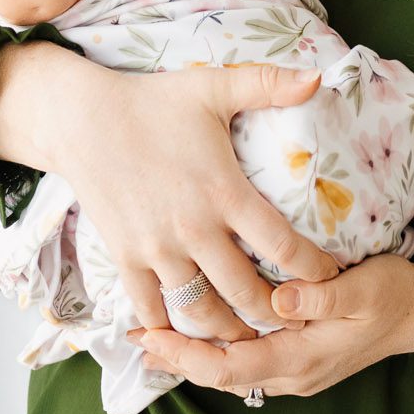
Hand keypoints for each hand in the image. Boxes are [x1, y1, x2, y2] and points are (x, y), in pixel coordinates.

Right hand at [51, 61, 341, 343]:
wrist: (82, 119)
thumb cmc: (154, 101)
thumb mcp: (214, 86)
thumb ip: (269, 83)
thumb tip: (321, 76)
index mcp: (225, 192)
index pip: (283, 246)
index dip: (313, 269)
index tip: (331, 277)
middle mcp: (194, 230)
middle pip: (246, 293)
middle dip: (276, 314)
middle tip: (295, 320)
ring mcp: (157, 249)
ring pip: (202, 311)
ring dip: (229, 330)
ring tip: (250, 336)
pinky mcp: (125, 259)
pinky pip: (151, 310)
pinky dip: (172, 329)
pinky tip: (190, 337)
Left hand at [134, 253, 413, 400]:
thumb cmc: (391, 295)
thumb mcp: (361, 287)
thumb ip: (317, 294)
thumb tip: (277, 299)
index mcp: (300, 358)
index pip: (227, 367)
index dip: (184, 355)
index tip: (148, 337)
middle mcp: (291, 373)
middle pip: (219, 375)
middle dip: (176, 357)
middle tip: (134, 334)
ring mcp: (294, 370)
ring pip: (230, 371)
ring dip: (193, 354)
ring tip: (156, 331)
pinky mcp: (297, 359)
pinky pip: (246, 361)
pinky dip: (217, 349)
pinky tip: (202, 328)